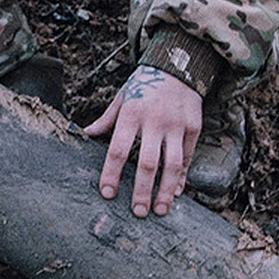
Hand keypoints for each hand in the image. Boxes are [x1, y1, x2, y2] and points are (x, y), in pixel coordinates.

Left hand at [82, 64, 201, 217]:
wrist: (177, 66)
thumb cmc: (144, 84)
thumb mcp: (122, 97)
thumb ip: (106, 120)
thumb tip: (85, 134)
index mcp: (131, 113)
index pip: (118, 149)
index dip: (112, 173)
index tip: (108, 193)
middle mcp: (154, 121)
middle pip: (148, 163)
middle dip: (142, 191)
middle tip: (138, 212)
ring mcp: (176, 125)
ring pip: (172, 164)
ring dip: (165, 190)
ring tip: (159, 210)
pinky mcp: (193, 127)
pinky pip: (187, 157)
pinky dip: (182, 177)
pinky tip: (176, 192)